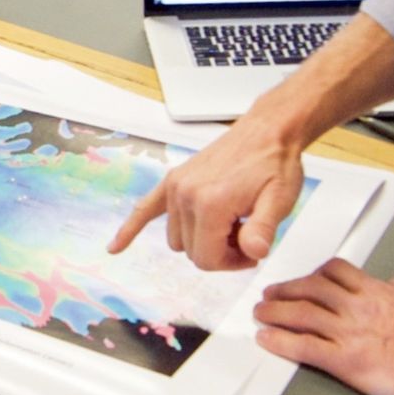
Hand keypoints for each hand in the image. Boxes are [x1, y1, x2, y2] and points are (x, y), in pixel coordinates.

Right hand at [108, 108, 307, 270]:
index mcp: (210, 203)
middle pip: (191, 252)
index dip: (231, 264)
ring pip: (178, 239)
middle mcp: (185, 195)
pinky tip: (115, 248)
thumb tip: (254, 253)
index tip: (253, 253)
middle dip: (219, 253)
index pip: (207, 259)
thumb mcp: (278, 200)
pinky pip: (145, 209)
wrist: (267, 131)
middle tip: (246, 236)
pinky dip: (130, 228)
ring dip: (201, 240)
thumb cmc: (275, 164)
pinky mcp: (173, 180)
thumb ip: (263, 230)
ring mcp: (176, 186)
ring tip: (231, 223)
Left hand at [254, 258, 393, 394]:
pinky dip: (281, 342)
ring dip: (275, 312)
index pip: (339, 273)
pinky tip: (266, 340)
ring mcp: (350, 333)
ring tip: (260, 314)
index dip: (315, 275)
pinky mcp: (347, 361)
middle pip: (311, 289)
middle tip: (270, 294)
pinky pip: (305, 347)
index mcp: (380, 294)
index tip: (305, 279)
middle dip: (286, 290)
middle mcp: (359, 308)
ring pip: (302, 314)